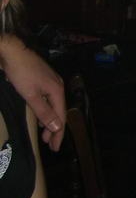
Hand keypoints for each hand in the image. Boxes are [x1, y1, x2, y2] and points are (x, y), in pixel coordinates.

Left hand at [0, 36, 65, 150]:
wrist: (13, 50)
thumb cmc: (21, 72)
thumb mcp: (30, 95)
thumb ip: (44, 111)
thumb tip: (57, 127)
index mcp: (57, 91)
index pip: (60, 117)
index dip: (58, 133)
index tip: (55, 147)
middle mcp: (58, 87)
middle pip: (59, 112)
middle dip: (55, 129)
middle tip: (50, 145)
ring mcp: (51, 82)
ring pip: (54, 106)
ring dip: (49, 121)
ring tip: (45, 134)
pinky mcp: (44, 79)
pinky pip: (49, 100)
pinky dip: (46, 111)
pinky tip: (41, 115)